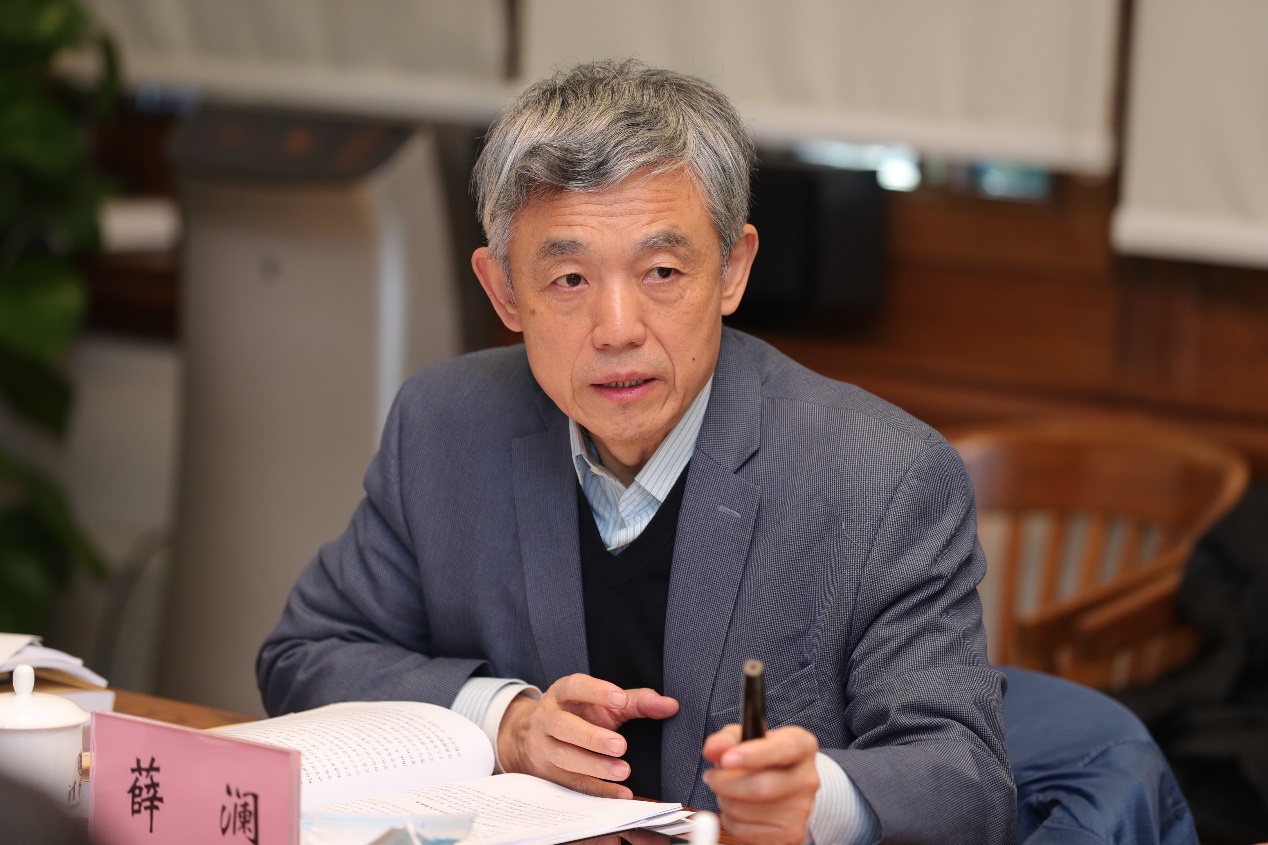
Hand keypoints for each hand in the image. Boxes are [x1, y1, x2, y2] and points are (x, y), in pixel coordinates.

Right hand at [497, 673, 678, 797]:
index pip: (574, 687)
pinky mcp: (546, 773)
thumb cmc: (578, 714)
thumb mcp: (602, 703)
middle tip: (621, 745)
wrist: (533, 736)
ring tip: (623, 771)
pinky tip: (620, 793)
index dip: (595, 691)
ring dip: (594, 766)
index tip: (620, 699)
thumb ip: (636, 702)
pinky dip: (597, 790)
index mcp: (562, 694)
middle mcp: (547, 718)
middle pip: (563, 726)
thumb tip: (670, 705)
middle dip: (591, 736)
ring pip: (563, 757)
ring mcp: (543, 747)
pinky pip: (570, 784)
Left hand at [702, 724, 819, 844]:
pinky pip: (745, 832)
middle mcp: (807, 778)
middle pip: (763, 787)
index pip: (784, 749)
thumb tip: (713, 749)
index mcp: (802, 745)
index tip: (726, 759)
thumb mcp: (743, 738)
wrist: (783, 789)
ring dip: (725, 801)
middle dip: (726, 783)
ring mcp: (802, 809)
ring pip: (747, 811)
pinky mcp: (791, 834)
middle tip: (712, 777)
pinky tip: (738, 810)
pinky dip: (731, 821)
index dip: (754, 754)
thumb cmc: (760, 759)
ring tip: (728, 792)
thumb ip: (725, 740)